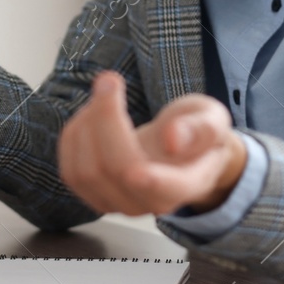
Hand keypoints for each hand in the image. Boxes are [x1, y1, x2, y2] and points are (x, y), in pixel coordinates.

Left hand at [57, 71, 247, 215]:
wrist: (179, 150)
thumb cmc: (197, 132)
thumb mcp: (212, 120)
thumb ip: (201, 128)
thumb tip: (172, 138)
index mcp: (186, 183)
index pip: (168, 190)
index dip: (152, 182)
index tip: (137, 171)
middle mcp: (151, 202)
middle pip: (118, 170)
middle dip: (106, 119)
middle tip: (110, 78)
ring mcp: (120, 204)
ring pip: (86, 173)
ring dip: (86, 124)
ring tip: (103, 94)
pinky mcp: (94, 196)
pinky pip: (71, 172)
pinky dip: (73, 136)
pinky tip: (89, 114)